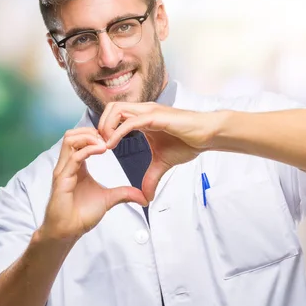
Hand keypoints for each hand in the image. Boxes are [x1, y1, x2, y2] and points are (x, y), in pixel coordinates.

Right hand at [41, 127, 147, 241]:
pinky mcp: (62, 179)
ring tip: (105, 143)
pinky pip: (74, 157)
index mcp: (77, 165)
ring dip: (89, 137)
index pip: (80, 139)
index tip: (113, 139)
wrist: (67, 232)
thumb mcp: (109, 199)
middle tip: (109, 138)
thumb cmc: (82, 215)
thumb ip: (125, 194)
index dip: (96, 134)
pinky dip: (88, 150)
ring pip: (70, 140)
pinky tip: (103, 150)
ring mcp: (63, 170)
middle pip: (73, 134)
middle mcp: (68, 165)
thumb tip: (143, 197)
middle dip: (92, 131)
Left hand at [98, 102, 219, 200]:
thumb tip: (147, 197)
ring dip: (105, 127)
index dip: (104, 130)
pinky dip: (117, 133)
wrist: (207, 135)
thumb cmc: (189, 142)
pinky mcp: (155, 117)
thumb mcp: (163, 163)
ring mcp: (149, 112)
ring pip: (116, 110)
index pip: (114, 115)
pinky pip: (130, 122)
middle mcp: (144, 111)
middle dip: (100, 126)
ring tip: (105, 146)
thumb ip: (151, 177)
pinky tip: (112, 146)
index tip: (101, 149)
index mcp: (143, 118)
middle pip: (110, 108)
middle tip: (98, 147)